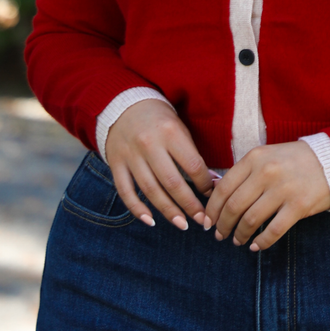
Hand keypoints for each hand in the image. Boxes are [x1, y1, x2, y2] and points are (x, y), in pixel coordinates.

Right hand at [105, 99, 214, 229]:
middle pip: (172, 182)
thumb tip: (213, 184)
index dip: (204, 184)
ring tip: (182, 224)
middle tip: (202, 221)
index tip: (212, 196)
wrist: (124, 106)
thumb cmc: (159, 120)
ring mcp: (130, 156)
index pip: (193, 165)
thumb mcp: (180, 129)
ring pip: (150, 190)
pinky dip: (137, 209)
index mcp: (170, 133)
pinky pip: (125, 191)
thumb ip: (193, 155)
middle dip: (189, 205)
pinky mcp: (116, 164)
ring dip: (168, 211)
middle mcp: (149, 145)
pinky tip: (150, 221)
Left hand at [204, 142, 329, 250]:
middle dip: (223, 225)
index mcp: (255, 158)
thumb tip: (215, 193)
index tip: (208, 220)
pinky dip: (261, 242)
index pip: (223, 188)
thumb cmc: (294, 160)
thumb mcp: (266, 157)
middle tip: (220, 234)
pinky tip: (256, 246)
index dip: (212, 209)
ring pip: (251, 220)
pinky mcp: (299, 206)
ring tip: (237, 240)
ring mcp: (283, 189)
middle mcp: (267, 172)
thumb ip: (244, 173)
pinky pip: (274, 230)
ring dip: (240, 234)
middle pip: (234, 206)